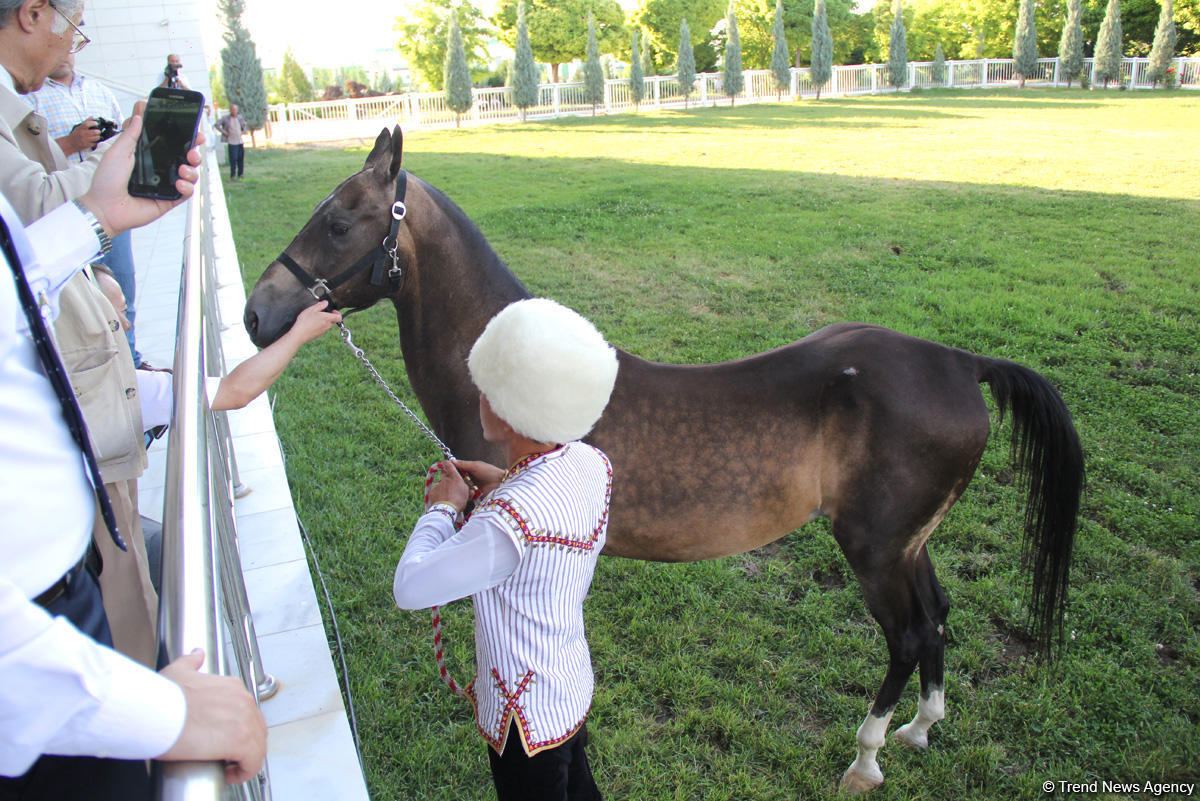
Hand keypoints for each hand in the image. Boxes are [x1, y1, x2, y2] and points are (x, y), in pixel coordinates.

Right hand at [68, 118, 101, 151]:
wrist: (70, 143)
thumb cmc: (76, 134)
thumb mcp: (79, 127)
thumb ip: (86, 122)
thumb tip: (92, 117)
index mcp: (80, 128)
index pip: (87, 124)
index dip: (93, 123)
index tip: (96, 123)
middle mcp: (82, 134)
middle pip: (94, 132)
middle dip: (98, 131)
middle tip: (98, 131)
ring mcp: (84, 140)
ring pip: (96, 137)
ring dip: (98, 137)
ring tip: (97, 136)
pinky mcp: (86, 145)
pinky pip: (94, 143)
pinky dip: (95, 142)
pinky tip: (93, 140)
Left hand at [77, 113, 205, 236]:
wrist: (105, 208)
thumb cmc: (106, 181)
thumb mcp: (117, 152)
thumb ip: (130, 134)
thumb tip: (139, 114)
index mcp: (148, 156)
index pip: (170, 144)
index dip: (184, 138)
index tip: (193, 131)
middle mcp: (159, 169)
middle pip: (185, 158)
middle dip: (194, 152)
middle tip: (193, 151)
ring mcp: (165, 185)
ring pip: (190, 174)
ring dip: (192, 170)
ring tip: (183, 169)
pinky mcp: (169, 200)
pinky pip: (186, 192)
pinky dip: (187, 187)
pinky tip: (178, 183)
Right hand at [157, 649, 266, 783]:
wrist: (154, 711)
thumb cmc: (161, 697)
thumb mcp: (178, 671)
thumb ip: (191, 662)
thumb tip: (196, 655)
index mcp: (232, 687)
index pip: (246, 712)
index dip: (237, 728)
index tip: (223, 737)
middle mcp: (242, 701)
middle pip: (256, 728)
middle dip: (244, 743)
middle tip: (226, 755)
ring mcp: (244, 721)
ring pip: (257, 745)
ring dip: (245, 758)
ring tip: (227, 766)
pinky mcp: (241, 742)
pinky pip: (253, 762)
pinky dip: (245, 771)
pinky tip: (229, 773)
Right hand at [285, 300, 341, 343]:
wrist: (299, 334)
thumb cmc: (305, 321)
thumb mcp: (312, 309)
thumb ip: (321, 305)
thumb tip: (326, 302)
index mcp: (327, 319)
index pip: (339, 317)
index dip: (337, 313)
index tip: (332, 311)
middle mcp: (327, 326)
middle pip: (333, 321)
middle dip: (330, 317)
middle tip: (323, 313)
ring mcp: (323, 331)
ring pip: (327, 325)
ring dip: (324, 321)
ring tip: (315, 318)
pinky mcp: (319, 335)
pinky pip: (322, 329)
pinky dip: (319, 326)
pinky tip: (312, 324)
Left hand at [427, 461, 469, 510]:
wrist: (446, 509)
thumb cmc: (458, 501)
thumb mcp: (467, 494)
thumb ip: (467, 490)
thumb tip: (471, 490)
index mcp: (454, 477)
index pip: (449, 465)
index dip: (448, 463)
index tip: (448, 464)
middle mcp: (445, 479)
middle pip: (444, 474)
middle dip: (447, 478)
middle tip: (451, 485)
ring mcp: (438, 485)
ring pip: (440, 484)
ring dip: (443, 489)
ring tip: (447, 497)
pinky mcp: (432, 492)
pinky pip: (436, 491)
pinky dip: (438, 495)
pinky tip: (442, 501)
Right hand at [451, 459, 503, 496]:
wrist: (500, 483)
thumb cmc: (489, 471)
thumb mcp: (476, 466)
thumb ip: (464, 464)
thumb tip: (451, 461)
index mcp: (468, 469)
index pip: (456, 469)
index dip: (451, 470)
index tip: (444, 471)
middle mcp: (468, 478)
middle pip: (457, 479)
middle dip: (454, 480)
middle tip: (450, 481)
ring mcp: (470, 486)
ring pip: (460, 487)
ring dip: (460, 487)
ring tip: (460, 487)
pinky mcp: (473, 494)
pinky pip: (466, 495)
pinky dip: (466, 494)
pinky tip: (467, 492)